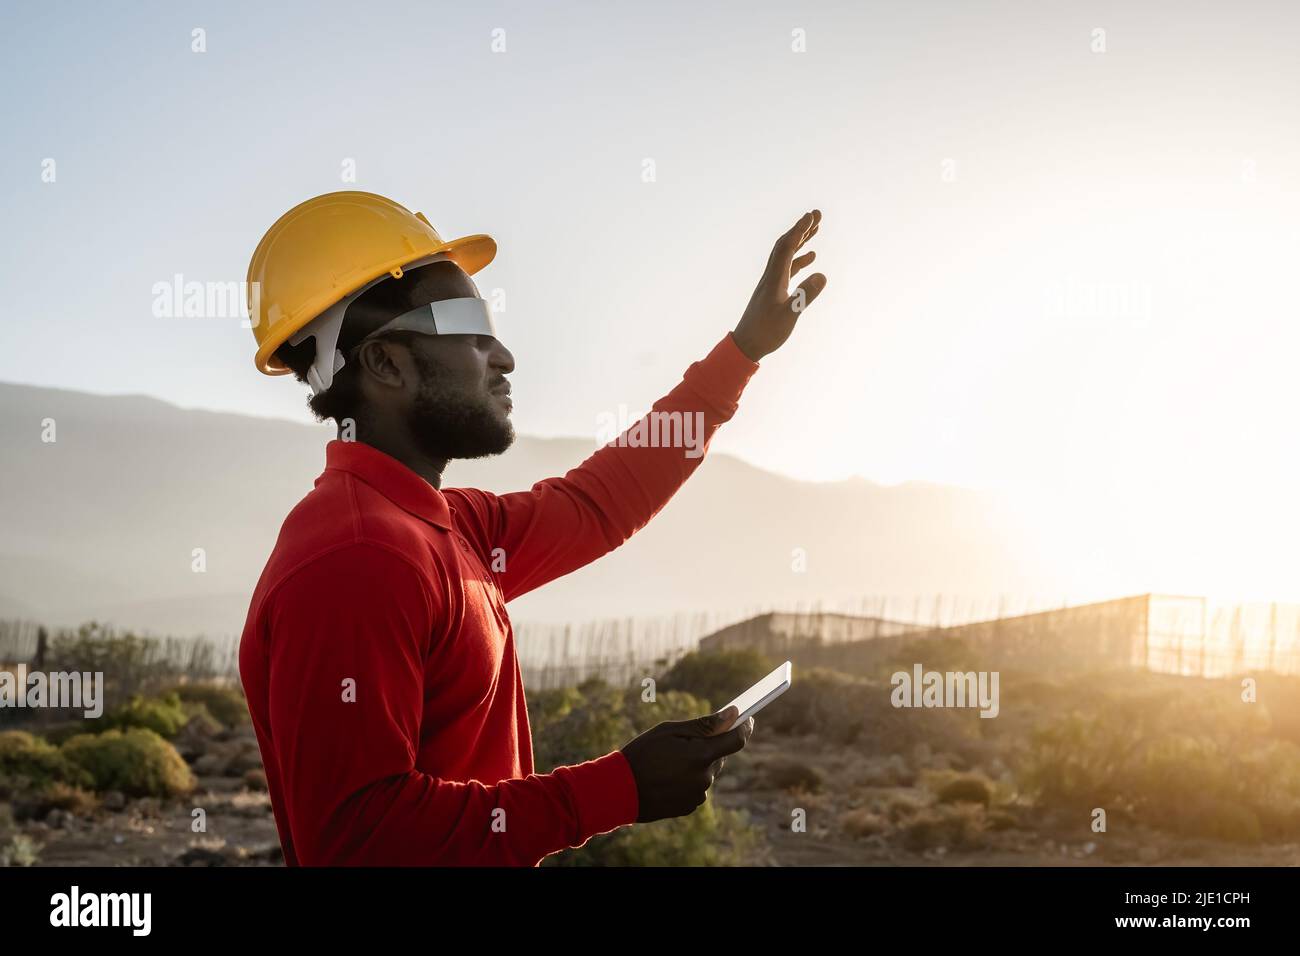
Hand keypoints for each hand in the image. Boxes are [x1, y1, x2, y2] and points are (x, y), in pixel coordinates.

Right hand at [620, 705, 754, 822]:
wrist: (619, 791)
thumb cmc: (642, 754)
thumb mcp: (670, 731)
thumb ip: (704, 725)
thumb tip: (732, 715)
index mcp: (701, 756)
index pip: (737, 740)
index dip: (745, 727)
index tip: (748, 718)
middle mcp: (704, 778)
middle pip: (720, 756)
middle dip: (709, 746)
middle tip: (685, 742)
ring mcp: (698, 795)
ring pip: (707, 772)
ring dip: (697, 763)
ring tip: (669, 762)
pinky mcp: (690, 807)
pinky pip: (697, 787)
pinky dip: (688, 779)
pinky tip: (668, 777)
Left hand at [731, 209, 826, 360]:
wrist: (746, 345)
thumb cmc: (766, 332)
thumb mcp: (789, 315)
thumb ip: (804, 296)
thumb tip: (822, 275)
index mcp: (774, 278)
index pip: (787, 247)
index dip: (799, 230)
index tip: (811, 216)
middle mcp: (771, 276)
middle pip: (785, 245)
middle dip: (800, 228)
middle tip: (816, 215)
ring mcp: (771, 282)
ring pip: (786, 255)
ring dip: (800, 240)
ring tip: (816, 229)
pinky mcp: (773, 291)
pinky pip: (788, 268)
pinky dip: (799, 259)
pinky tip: (811, 258)